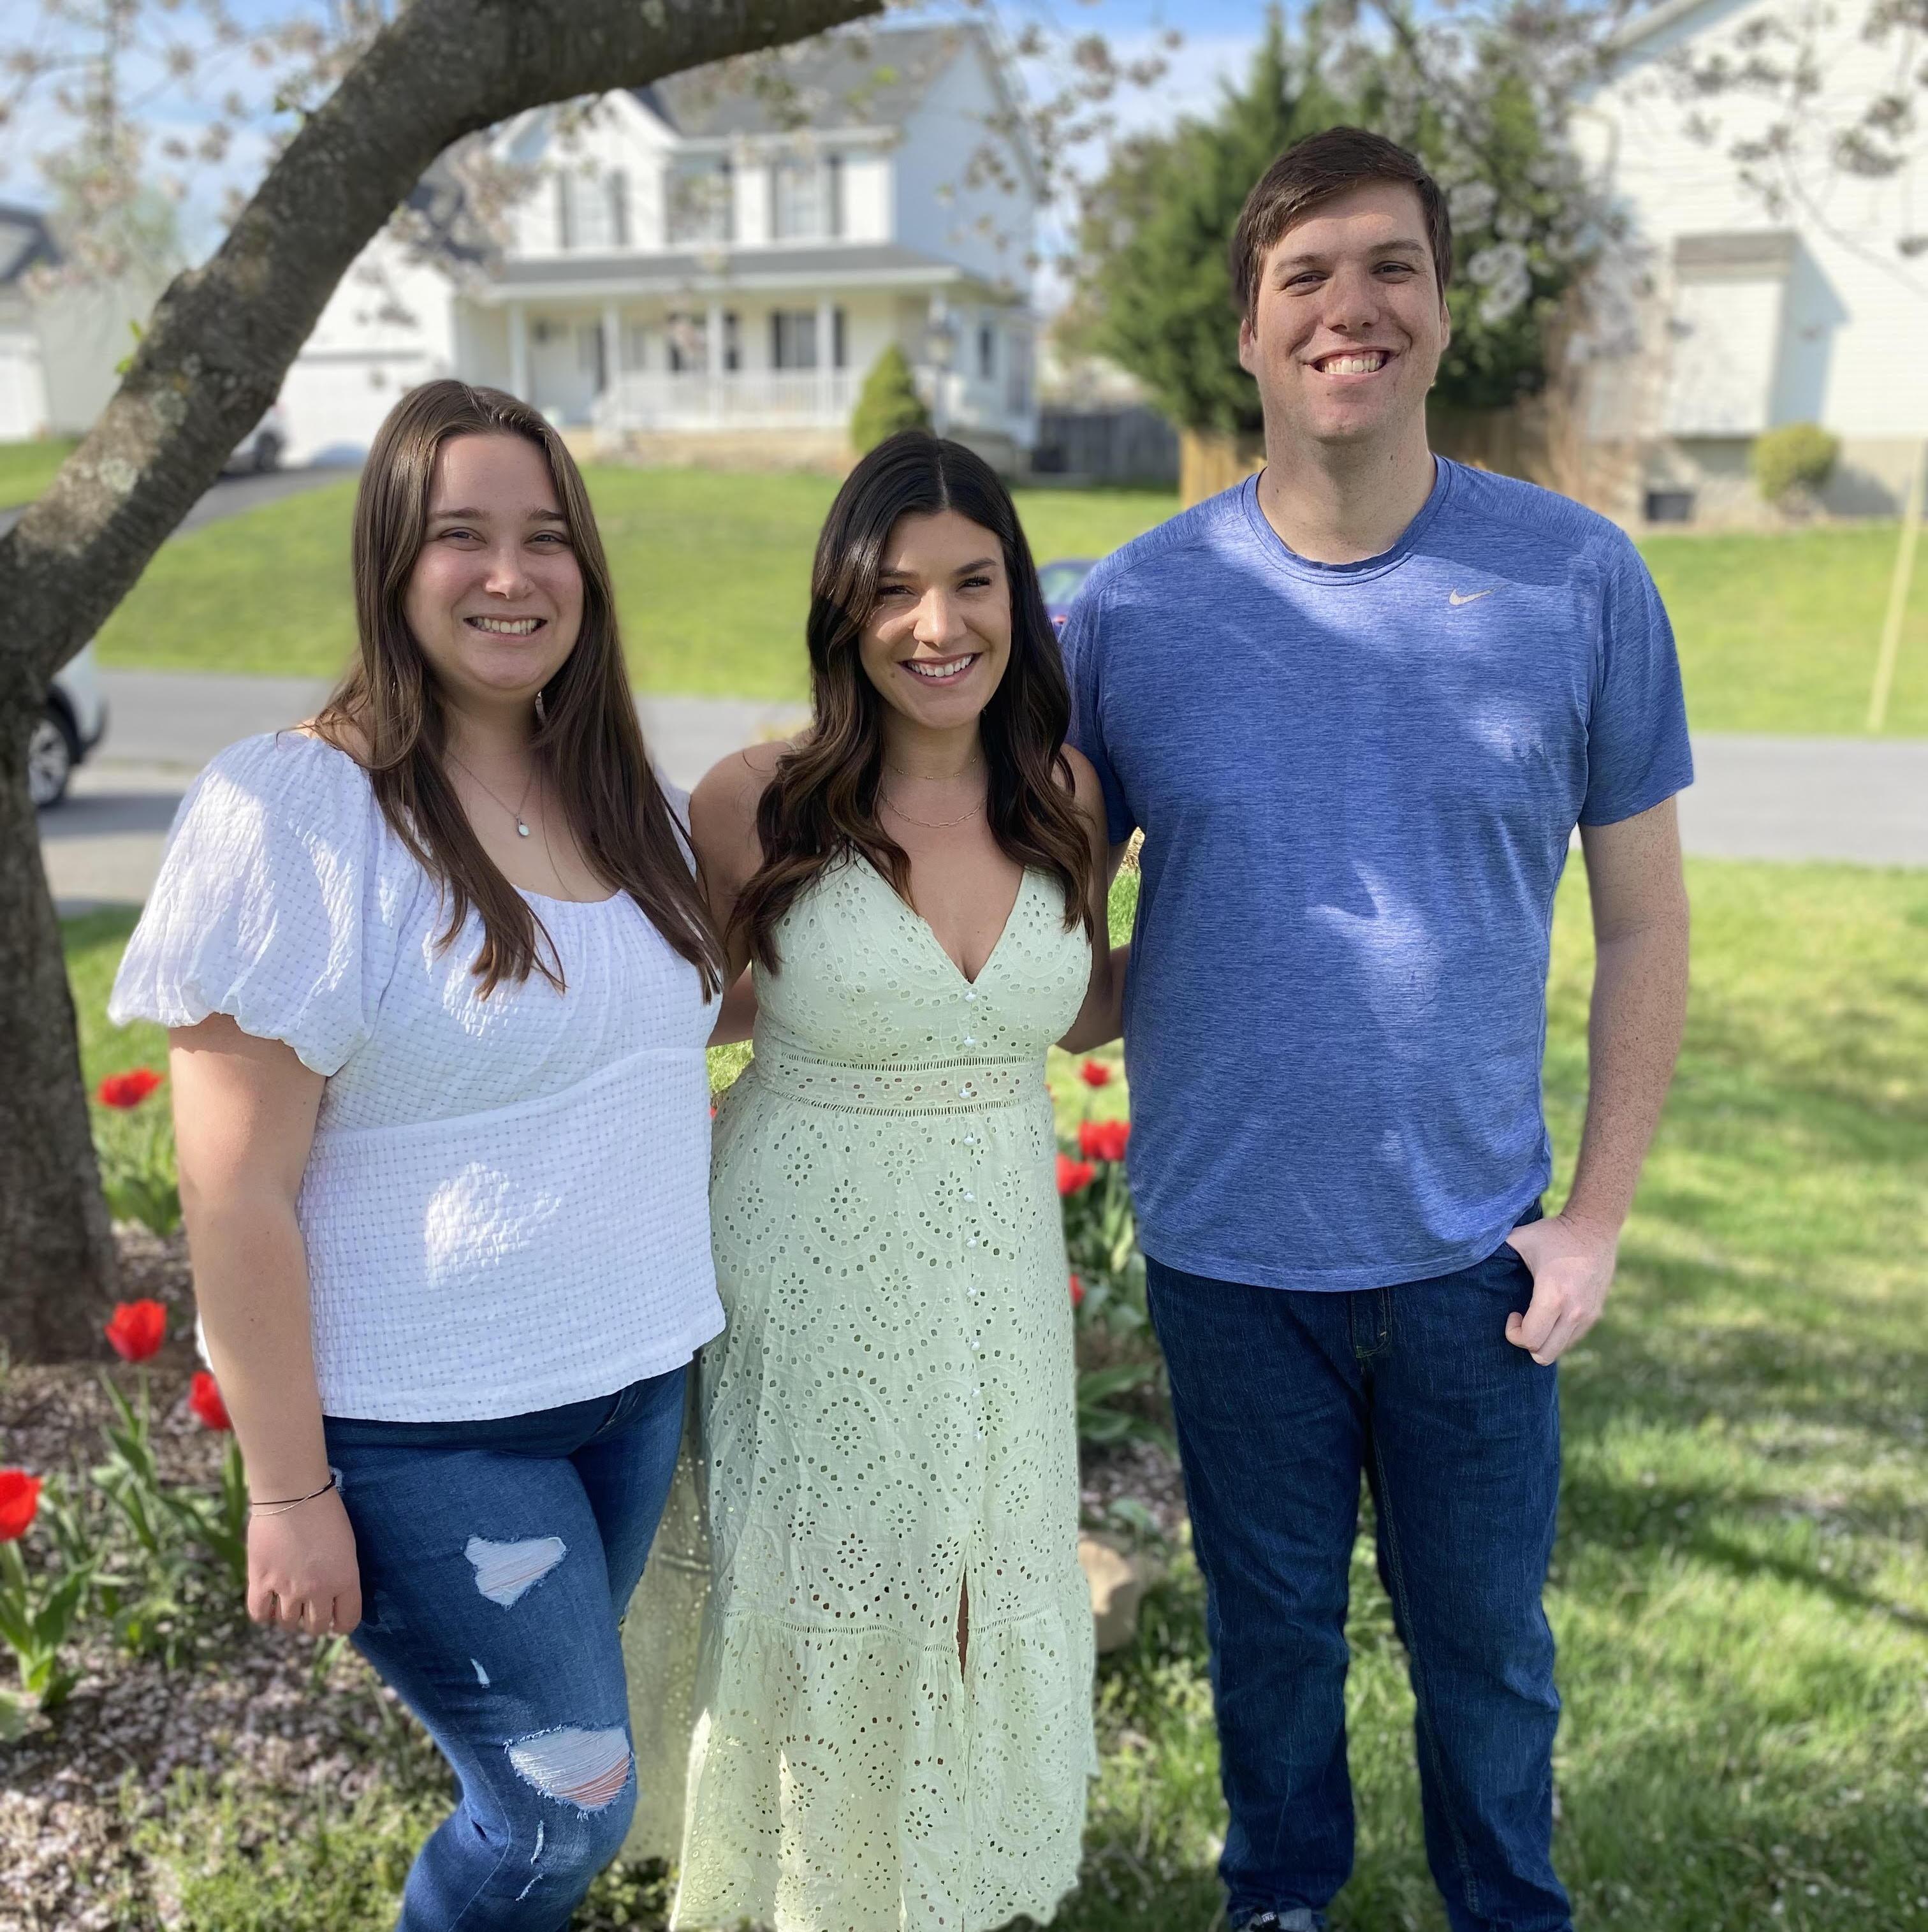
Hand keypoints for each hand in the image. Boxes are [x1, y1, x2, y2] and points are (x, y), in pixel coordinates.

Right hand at [246, 1487, 361, 1634]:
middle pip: (316, 1626)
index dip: (342, 1624)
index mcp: (345, 1580)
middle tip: (312, 1610)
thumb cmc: (326, 1512)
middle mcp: (318, 1590)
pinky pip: (260, 1614)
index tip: (337, 1622)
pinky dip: (265, 1614)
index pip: (347, 1621)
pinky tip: (269, 1603)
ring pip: (288, 1623)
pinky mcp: (260, 1581)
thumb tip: (335, 1595)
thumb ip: (342, 1574)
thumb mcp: (347, 1545)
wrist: (293, 1493)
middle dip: (316, 1622)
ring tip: (290, 1602)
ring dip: (290, 1617)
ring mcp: (287, 1589)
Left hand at [1503, 1211, 1618, 1364]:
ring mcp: (1588, 1316)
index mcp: (1553, 1296)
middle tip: (1521, 1320)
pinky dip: (1557, 1335)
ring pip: (1559, 1350)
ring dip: (1543, 1340)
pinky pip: (1572, 1340)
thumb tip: (1466, 1257)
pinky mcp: (1595, 1314)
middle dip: (1527, 1343)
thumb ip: (1495, 1253)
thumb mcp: (1519, 1239)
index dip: (1514, 1334)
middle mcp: (1574, 1311)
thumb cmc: (1552, 1234)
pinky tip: (1550, 1314)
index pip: (1531, 1339)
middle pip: (1544, 1355)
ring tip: (1536, 1316)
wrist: (1594, 1228)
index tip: (1511, 1313)